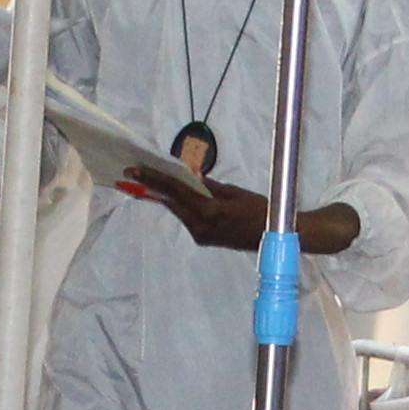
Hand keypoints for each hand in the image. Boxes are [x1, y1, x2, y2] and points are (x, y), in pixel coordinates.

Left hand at [124, 165, 276, 253]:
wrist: (273, 236)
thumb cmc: (259, 210)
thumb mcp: (234, 192)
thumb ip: (209, 185)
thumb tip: (189, 175)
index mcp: (209, 211)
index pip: (176, 191)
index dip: (154, 179)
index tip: (134, 170)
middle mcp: (200, 226)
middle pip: (172, 202)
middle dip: (153, 187)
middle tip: (135, 173)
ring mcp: (200, 235)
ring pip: (178, 211)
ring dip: (167, 196)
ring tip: (150, 180)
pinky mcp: (203, 239)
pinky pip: (187, 217)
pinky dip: (181, 205)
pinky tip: (175, 195)